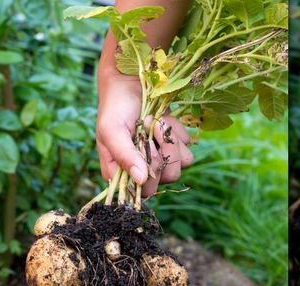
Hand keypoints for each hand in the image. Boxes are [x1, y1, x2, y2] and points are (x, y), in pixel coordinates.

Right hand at [96, 72, 192, 197]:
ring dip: (171, 141)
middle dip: (162, 152)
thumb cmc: (116, 107)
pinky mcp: (175, 149)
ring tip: (156, 122)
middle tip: (150, 128)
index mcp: (121, 173)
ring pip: (179, 167)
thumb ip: (124, 155)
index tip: (144, 143)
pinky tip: (165, 121)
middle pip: (164, 179)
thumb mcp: (112, 130)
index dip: (149, 170)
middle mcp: (141, 171)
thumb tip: (141, 180)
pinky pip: (188, 152)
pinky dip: (178, 134)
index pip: (142, 190)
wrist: (132, 82)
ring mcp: (160, 160)